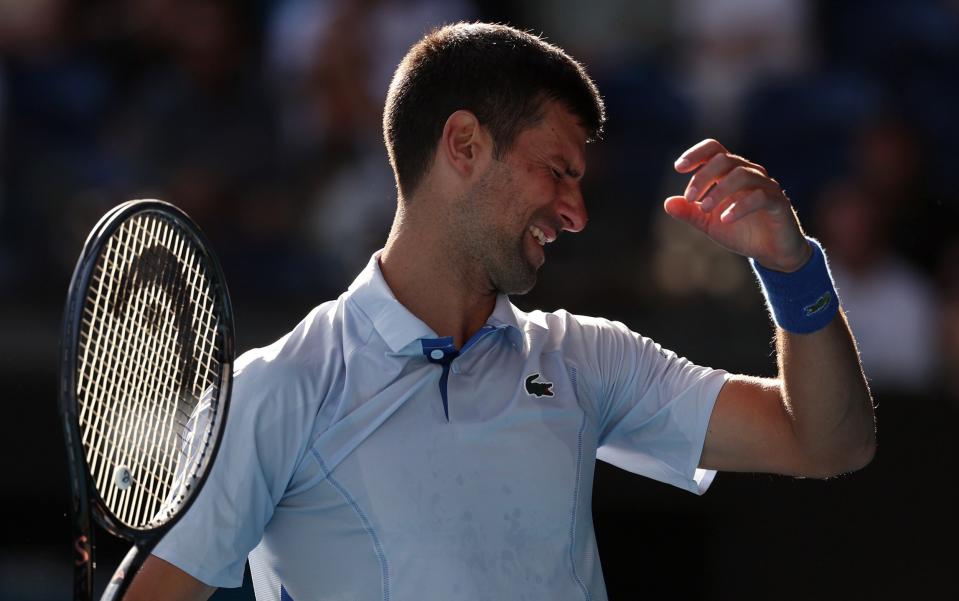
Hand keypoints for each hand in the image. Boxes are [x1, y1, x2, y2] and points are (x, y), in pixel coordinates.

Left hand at [663, 139, 811, 271]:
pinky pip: (760, 197)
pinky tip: (724, 220)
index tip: (678, 168)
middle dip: (703, 176)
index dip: (696, 154)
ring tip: (705, 209)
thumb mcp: (709, 224)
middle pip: (724, 160)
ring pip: (741, 175)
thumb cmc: (740, 232)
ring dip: (719, 191)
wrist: (771, 252)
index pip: (714, 150)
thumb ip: (690, 213)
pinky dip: (740, 207)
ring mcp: (766, 186)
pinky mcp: (778, 202)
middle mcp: (749, 173)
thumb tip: (667, 203)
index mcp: (730, 173)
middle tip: (690, 198)